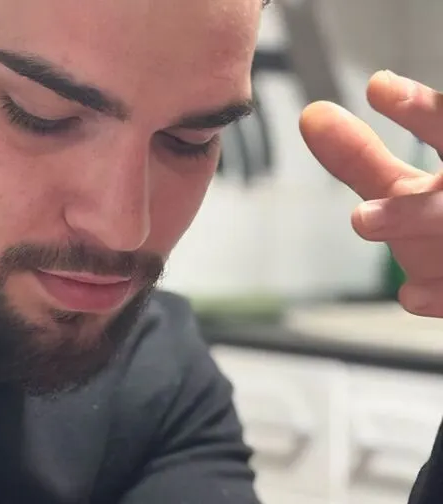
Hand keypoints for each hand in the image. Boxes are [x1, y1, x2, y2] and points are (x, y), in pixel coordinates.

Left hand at [300, 70, 442, 316]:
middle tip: (361, 190)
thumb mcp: (406, 192)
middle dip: (411, 194)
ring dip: (412, 219)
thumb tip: (311, 115)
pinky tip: (409, 296)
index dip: (422, 111)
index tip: (377, 86)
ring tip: (363, 217)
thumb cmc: (441, 227)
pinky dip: (440, 294)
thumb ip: (362, 158)